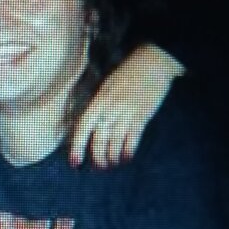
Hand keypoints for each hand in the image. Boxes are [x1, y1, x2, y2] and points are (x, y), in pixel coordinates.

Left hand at [70, 44, 183, 167]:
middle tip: (98, 167)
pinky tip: (126, 157)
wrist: (154, 61)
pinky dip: (129, 149)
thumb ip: (99, 104)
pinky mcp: (143, 114)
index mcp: (99, 99)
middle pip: (99, 137)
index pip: (83, 126)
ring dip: (112, 155)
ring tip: (111, 163)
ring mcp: (128, 111)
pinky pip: (133, 136)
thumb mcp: (107, 85)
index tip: (74, 162)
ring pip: (116, 140)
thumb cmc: (128, 73)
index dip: (77, 145)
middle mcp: (111, 107)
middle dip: (97, 156)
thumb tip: (91, 125)